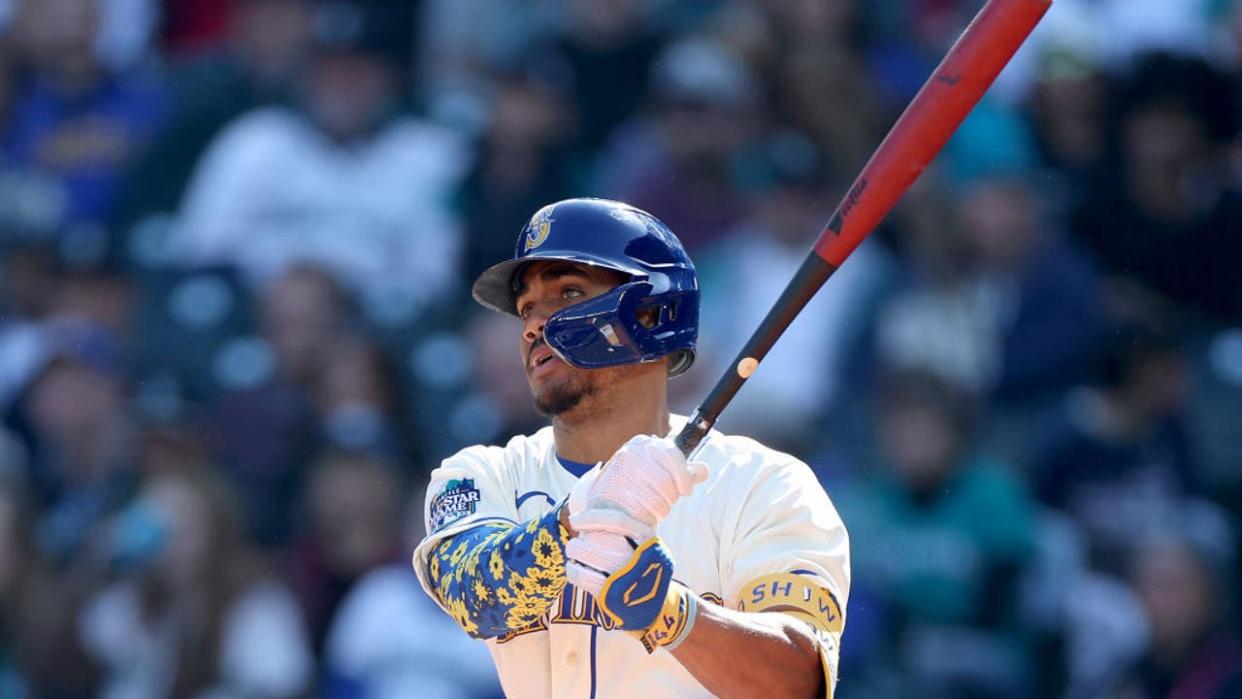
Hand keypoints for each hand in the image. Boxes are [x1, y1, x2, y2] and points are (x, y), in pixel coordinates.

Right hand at [565, 435, 707, 527]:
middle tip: (663, 503)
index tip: (686, 491)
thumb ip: (683, 472)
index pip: (672, 455)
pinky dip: (649, 517)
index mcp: (643, 444)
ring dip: (660, 509)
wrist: (606, 505)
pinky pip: (645, 510)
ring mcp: (619, 473)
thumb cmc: (639, 487)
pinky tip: (642, 515)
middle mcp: (630, 453)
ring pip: (658, 498)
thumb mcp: (661, 474)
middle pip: (666, 482)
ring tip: (651, 509)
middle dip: (670, 498)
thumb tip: (704, 470)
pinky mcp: (613, 494)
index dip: (684, 477)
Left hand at [565, 509, 655, 595]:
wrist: (653, 604)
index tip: (575, 519)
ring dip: (574, 550)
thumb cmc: (642, 563)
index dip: (592, 517)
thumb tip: (595, 502)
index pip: (617, 520)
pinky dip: (572, 570)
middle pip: (598, 537)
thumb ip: (627, 524)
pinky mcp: (612, 596)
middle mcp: (639, 557)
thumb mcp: (647, 541)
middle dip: (581, 537)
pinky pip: (581, 577)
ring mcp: (626, 578)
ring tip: (574, 550)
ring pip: (586, 554)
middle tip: (576, 539)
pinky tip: (573, 567)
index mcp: (648, 538)